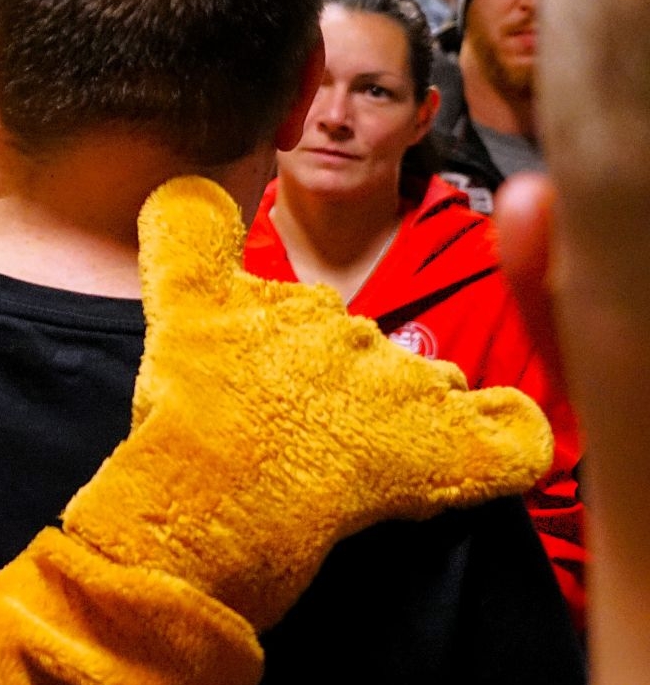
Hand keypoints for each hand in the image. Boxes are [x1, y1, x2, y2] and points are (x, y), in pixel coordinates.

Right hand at [62, 177, 553, 629]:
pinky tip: (476, 447)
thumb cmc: (185, 419)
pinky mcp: (443, 448)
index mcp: (298, 304)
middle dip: (352, 387)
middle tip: (300, 437)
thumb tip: (187, 184)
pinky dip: (503, 438)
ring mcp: (403, 388)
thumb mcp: (175, 314)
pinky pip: (508, 437)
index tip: (264, 392)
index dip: (295, 354)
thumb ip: (185, 241)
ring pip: (432, 389)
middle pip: (374, 354)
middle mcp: (356, 332)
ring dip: (407, 416)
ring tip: (353, 463)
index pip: (317, 315)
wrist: (209, 500)